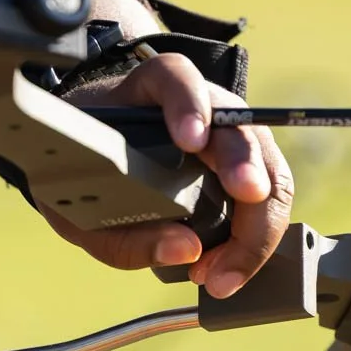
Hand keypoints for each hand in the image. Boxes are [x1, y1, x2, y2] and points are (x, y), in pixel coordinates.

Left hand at [42, 52, 293, 298]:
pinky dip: (256, 239)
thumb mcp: (80, 209)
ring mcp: (232, 137)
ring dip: (256, 227)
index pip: (174, 77)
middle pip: (238, 128)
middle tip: (236, 219)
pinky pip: (270, 198)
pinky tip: (226, 269)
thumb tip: (188, 251)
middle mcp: (202, 105)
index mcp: (148, 90)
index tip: (190, 140)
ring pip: (268, 168)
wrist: (92, 160)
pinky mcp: (247, 169)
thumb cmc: (86, 173)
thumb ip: (122, 236)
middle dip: (245, 171)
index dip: (187, 104)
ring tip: (220, 273)